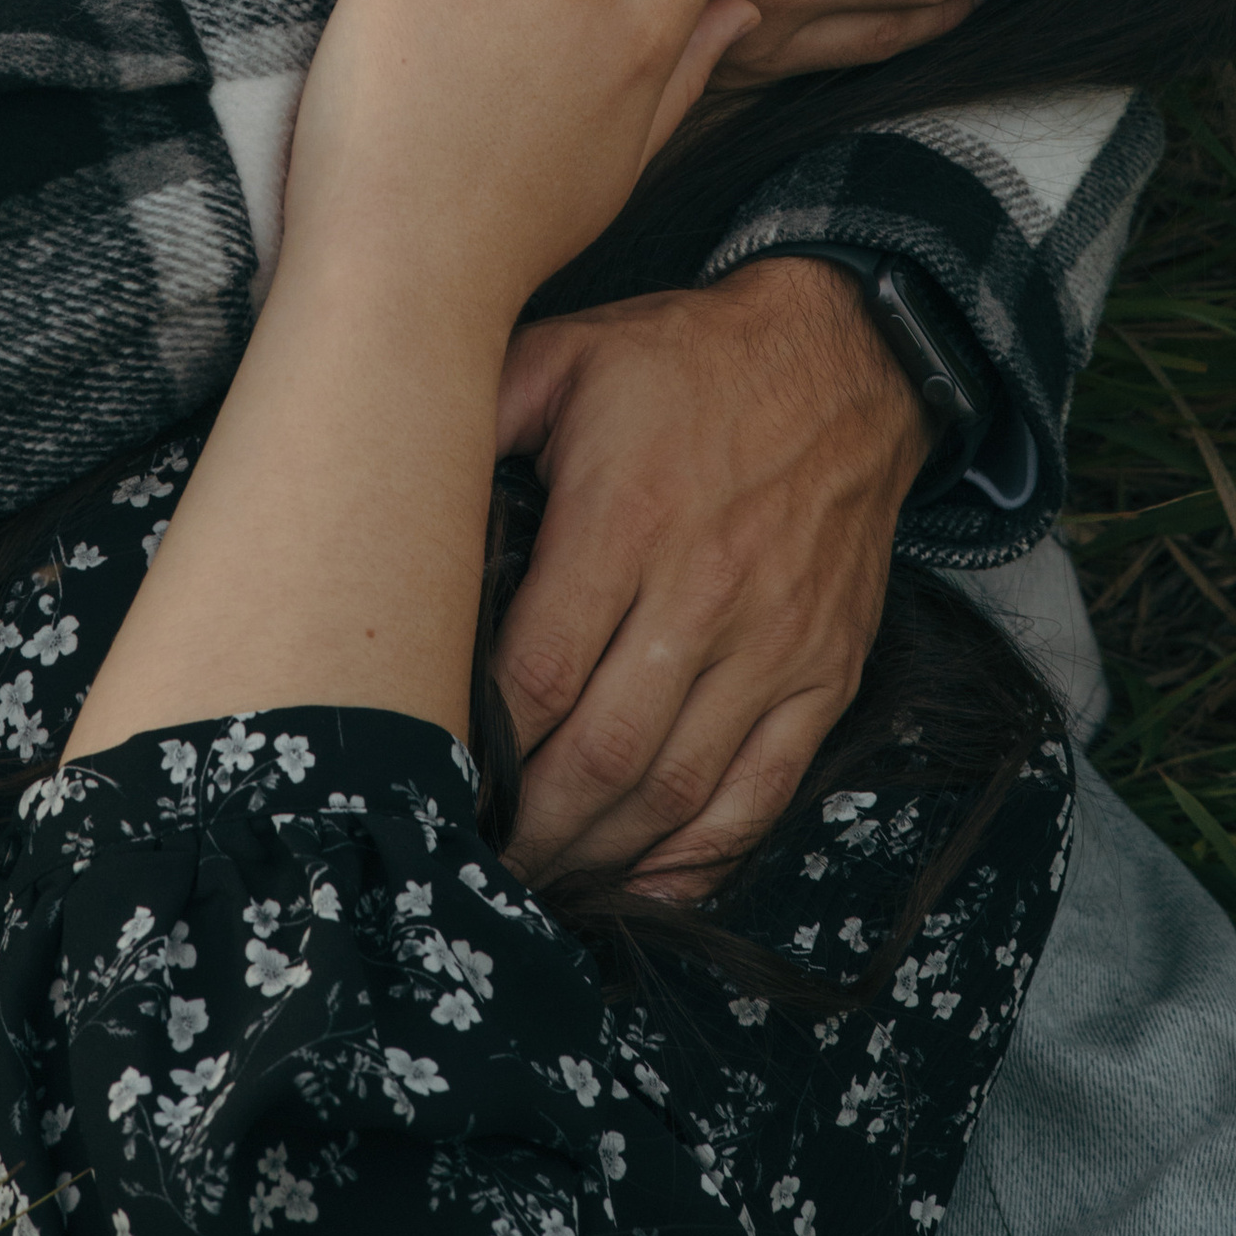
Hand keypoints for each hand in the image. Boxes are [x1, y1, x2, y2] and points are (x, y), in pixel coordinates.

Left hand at [490, 253, 930, 894]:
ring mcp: (773, 642)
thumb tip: (389, 472)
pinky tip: (650, 882)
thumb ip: (478, 412)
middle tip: (480, 862)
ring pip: (680, 788)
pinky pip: (765, 790)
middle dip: (534, 828)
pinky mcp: (825, 670)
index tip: (439, 780)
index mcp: (627, 518)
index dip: (486, 747)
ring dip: (605, 854)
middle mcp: (704, 592)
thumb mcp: (570, 354)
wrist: (846, 359)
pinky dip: (705, 854)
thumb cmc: (690, 361)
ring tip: (545, 880)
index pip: (539, 672)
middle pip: (604, 752)